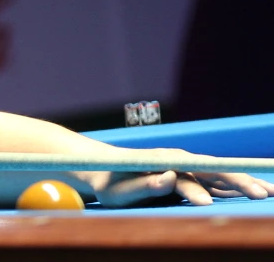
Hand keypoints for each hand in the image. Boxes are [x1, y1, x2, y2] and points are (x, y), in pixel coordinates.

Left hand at [88, 148, 273, 207]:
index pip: (191, 176)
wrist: (103, 172)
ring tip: (271, 192)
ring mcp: (185, 167)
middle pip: (214, 171)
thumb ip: (145, 184)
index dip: (208, 187)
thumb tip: (170, 178)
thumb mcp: (121, 189)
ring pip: (220, 175)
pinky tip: (253, 191)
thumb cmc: (110, 184)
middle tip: (265, 195)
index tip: (223, 198)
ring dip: (246, 182)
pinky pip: (215, 181)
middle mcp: (178, 161)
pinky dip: (235, 186)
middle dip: (241, 182)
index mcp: (163, 162)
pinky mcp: (187, 175)